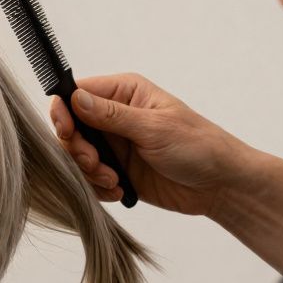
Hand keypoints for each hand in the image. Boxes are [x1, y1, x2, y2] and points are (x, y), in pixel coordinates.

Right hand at [49, 72, 250, 216]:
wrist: (219, 185)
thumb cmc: (198, 146)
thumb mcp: (154, 128)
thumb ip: (111, 115)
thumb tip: (75, 98)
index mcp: (124, 93)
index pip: (75, 94)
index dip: (64, 112)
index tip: (67, 133)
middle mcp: (113, 116)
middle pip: (70, 128)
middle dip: (78, 150)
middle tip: (97, 163)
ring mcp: (113, 143)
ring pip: (75, 156)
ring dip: (89, 172)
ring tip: (114, 179)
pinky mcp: (114, 169)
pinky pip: (87, 178)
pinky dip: (97, 187)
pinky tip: (119, 189)